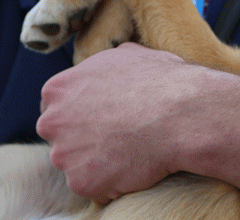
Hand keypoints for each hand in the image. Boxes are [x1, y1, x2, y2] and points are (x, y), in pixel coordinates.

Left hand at [37, 43, 239, 203]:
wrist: (184, 114)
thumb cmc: (164, 82)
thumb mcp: (131, 55)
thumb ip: (105, 65)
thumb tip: (108, 67)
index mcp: (58, 89)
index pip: (58, 108)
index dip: (84, 115)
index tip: (107, 119)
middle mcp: (53, 122)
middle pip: (63, 137)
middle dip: (85, 139)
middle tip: (120, 137)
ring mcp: (65, 155)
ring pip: (78, 164)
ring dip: (101, 162)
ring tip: (134, 151)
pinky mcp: (83, 182)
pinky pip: (97, 187)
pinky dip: (114, 183)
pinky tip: (138, 166)